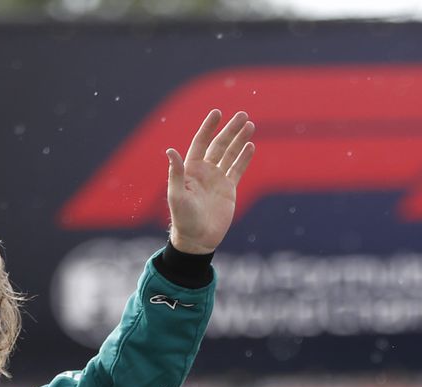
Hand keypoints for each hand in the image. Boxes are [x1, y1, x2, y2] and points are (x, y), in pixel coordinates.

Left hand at [166, 109, 255, 254]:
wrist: (198, 239)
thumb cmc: (183, 218)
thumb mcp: (177, 195)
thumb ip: (176, 172)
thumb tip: (170, 151)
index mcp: (191, 169)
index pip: (201, 142)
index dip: (209, 127)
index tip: (217, 112)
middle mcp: (205, 170)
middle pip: (220, 145)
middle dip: (231, 130)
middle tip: (243, 115)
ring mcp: (218, 179)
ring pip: (231, 154)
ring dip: (240, 140)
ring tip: (250, 126)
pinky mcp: (229, 189)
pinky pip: (238, 170)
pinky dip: (244, 158)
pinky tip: (251, 146)